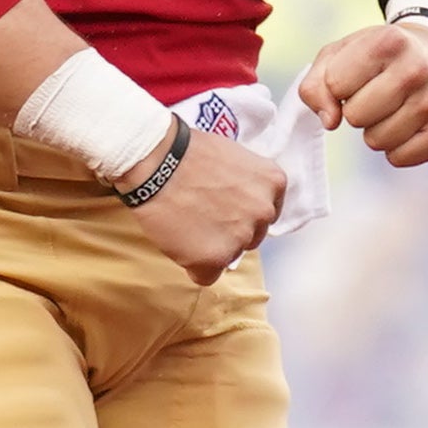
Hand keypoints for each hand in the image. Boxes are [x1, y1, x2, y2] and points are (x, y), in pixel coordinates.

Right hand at [131, 126, 279, 283]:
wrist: (155, 161)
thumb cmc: (186, 152)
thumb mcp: (234, 155)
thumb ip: (247, 182)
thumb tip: (239, 201)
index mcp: (273, 183)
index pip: (266, 212)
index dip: (241, 210)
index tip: (223, 206)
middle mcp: (263, 212)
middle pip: (250, 236)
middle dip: (228, 229)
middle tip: (200, 213)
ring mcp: (241, 237)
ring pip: (228, 255)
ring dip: (210, 246)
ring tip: (186, 223)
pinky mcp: (215, 258)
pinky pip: (206, 275)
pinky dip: (192, 264)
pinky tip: (178, 241)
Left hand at [301, 18, 427, 165]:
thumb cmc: (384, 56)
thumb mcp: (343, 52)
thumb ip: (316, 83)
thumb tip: (329, 121)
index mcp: (389, 41)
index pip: (335, 85)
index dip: (338, 86)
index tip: (357, 77)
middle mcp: (418, 68)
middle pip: (355, 116)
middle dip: (357, 110)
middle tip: (376, 95)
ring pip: (376, 141)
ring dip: (377, 130)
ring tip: (394, 109)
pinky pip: (399, 158)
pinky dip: (396, 148)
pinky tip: (408, 126)